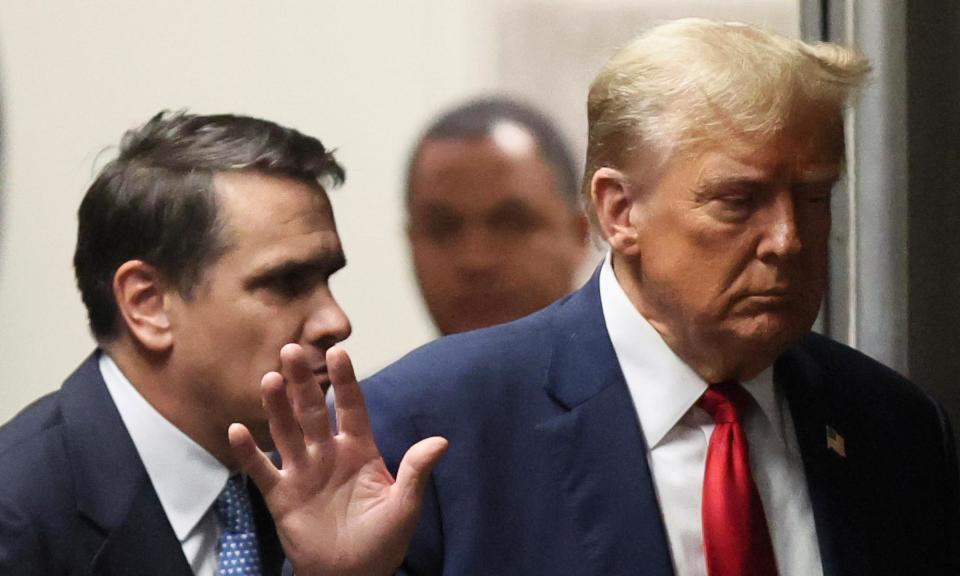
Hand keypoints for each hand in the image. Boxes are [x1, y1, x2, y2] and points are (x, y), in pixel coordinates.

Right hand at [228, 343, 447, 575]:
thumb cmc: (382, 541)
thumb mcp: (404, 506)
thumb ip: (416, 471)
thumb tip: (441, 441)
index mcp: (359, 450)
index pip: (351, 407)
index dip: (345, 381)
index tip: (339, 351)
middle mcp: (328, 454)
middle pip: (312, 411)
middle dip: (302, 382)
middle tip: (291, 350)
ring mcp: (302, 472)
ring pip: (286, 432)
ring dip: (276, 407)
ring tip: (270, 380)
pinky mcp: (281, 495)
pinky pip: (261, 470)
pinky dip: (248, 452)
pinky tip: (237, 429)